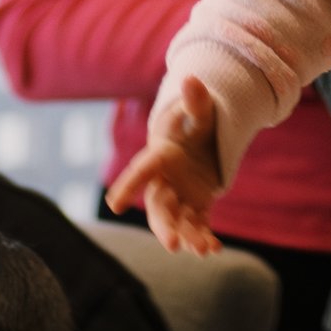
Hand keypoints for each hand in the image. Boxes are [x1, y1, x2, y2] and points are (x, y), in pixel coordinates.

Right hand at [105, 77, 225, 252]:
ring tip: (204, 250)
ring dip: (189, 237)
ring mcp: (180, 198)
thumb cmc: (194, 125)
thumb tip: (191, 79)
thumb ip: (197, 102)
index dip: (128, 186)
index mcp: (160, 157)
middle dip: (165, 227)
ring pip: (179, 222)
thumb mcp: (201, 113)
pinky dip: (205, 238)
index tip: (115, 204)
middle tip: (171, 245)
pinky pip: (198, 227)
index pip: (142, 171)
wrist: (201, 142)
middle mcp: (165, 182)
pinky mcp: (196, 209)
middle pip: (160, 207)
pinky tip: (215, 249)